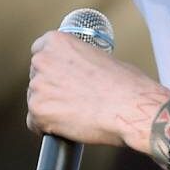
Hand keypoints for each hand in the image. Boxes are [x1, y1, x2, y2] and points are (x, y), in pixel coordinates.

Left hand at [25, 31, 169, 150]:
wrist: (133, 109)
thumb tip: (79, 73)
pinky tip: (70, 126)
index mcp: (58, 42)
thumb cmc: (128, 86)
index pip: (40, 51)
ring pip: (37, 101)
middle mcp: (42, 61)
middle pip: (37, 77)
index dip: (53, 67)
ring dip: (52, 108)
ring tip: (78, 113)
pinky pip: (36, 123)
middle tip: (75, 98)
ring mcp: (37, 87)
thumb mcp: (104, 58)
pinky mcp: (38, 112)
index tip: (62, 76)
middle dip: (52, 88)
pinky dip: (49, 127)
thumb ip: (82, 61)